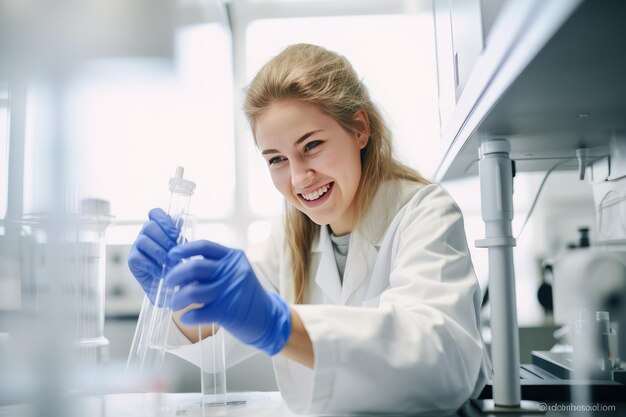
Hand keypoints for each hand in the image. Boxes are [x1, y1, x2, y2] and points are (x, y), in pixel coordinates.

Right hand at [127, 208, 178, 301]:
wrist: (169, 288)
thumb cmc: (176, 265)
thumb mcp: (181, 249)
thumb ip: (179, 235)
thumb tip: (180, 220)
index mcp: (158, 228)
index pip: (155, 213)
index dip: (164, 220)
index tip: (175, 234)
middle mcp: (145, 234)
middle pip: (150, 226)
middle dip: (165, 239)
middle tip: (176, 252)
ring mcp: (137, 246)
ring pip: (144, 241)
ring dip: (160, 253)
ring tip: (171, 264)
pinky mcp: (132, 260)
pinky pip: (140, 258)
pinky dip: (153, 265)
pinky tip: (162, 272)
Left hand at [164, 240, 290, 355]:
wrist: (267, 317)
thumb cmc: (244, 295)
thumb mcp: (235, 273)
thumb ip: (215, 266)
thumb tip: (180, 265)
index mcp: (233, 257)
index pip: (204, 247)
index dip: (184, 249)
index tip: (170, 255)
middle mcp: (232, 271)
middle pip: (195, 267)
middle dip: (175, 275)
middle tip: (167, 283)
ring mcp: (230, 290)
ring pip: (193, 291)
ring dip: (177, 298)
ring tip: (174, 304)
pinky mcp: (228, 311)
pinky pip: (199, 312)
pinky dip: (188, 317)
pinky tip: (185, 318)